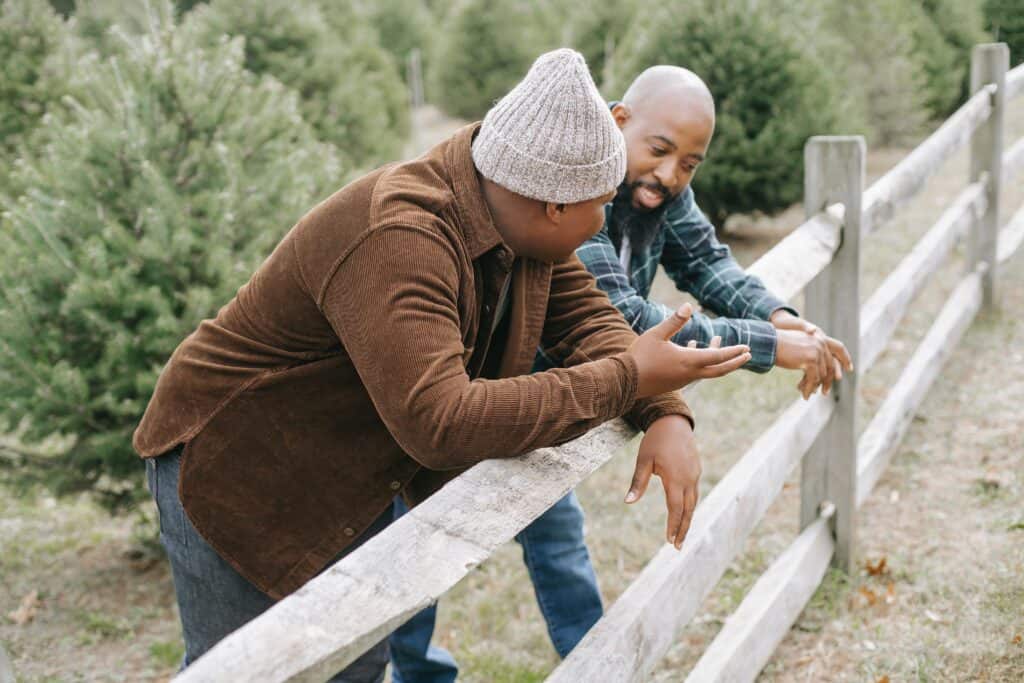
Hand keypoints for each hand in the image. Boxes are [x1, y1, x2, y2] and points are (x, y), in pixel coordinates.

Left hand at [625, 415, 700, 548]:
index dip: (673, 525)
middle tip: (677, 546)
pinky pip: (694, 493)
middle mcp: (689, 479)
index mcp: (676, 478)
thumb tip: (628, 502)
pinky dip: (690, 506)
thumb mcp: (643, 460)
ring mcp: (694, 474)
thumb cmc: (655, 441)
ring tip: (681, 534)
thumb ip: (638, 482)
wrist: (673, 421)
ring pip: (693, 502)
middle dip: (683, 529)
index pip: (676, 508)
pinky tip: (684, 512)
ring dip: (688, 519)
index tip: (669, 541)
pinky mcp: (696, 470)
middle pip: (688, 510)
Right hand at [629, 303, 750, 397]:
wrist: (624, 382)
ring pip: (706, 369)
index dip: (733, 351)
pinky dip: (700, 360)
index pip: (718, 356)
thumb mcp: (656, 334)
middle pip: (719, 370)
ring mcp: (682, 380)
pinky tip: (691, 346)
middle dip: (735, 362)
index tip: (746, 347)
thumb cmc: (640, 356)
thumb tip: (689, 306)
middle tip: (748, 355)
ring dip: (716, 358)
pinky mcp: (674, 382)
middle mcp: (689, 373)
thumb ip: (675, 321)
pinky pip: (694, 371)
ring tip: (718, 342)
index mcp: (688, 361)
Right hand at [771, 311, 852, 398]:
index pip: (839, 348)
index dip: (846, 359)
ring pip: (821, 375)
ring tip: (807, 394)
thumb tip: (816, 368)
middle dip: (827, 381)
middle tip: (824, 393)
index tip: (850, 370)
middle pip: (830, 366)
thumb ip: (810, 353)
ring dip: (813, 387)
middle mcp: (821, 343)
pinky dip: (808, 388)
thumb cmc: (779, 345)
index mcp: (820, 337)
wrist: (768, 343)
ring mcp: (817, 351)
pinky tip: (803, 393)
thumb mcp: (799, 347)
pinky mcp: (811, 360)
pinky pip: (813, 378)